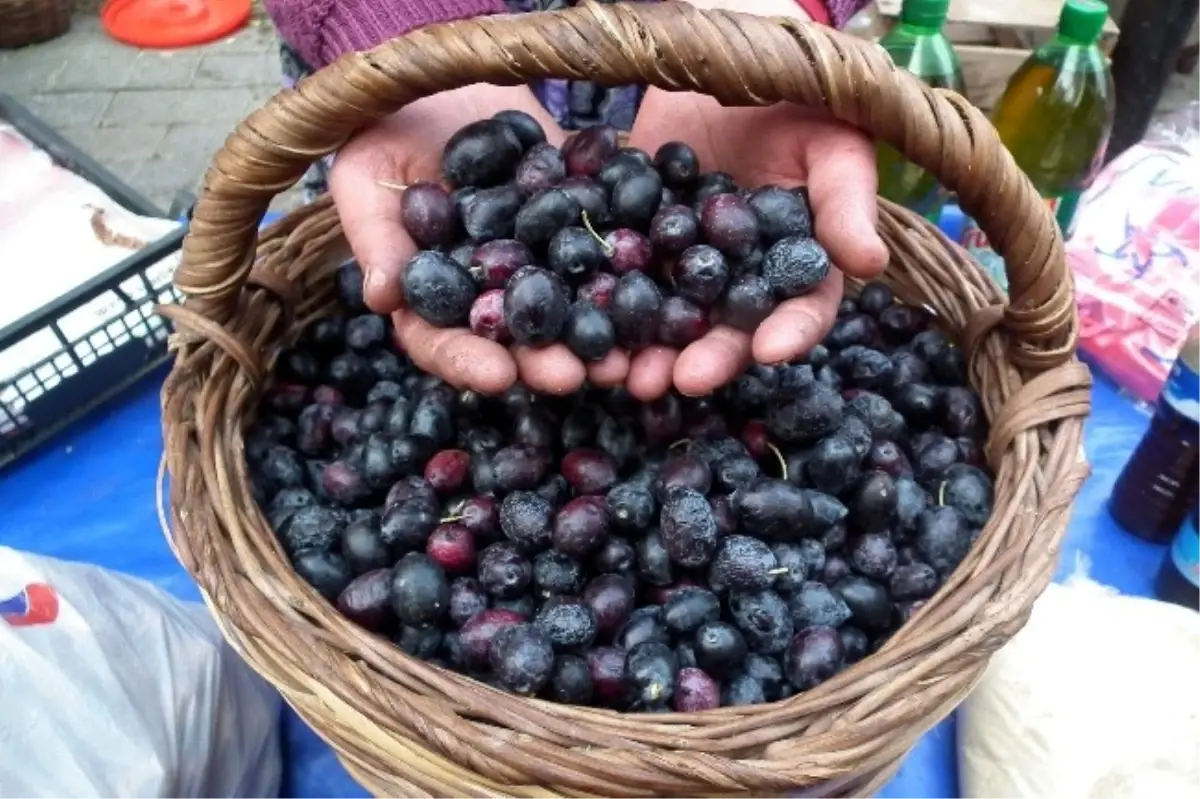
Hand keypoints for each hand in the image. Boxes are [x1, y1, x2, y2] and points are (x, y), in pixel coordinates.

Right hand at [331, 85, 627, 395]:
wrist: (442, 70)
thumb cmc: (383, 125)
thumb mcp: (366, 174)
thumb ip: (377, 236)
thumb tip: (381, 299)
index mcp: (433, 293)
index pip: (443, 342)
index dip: (468, 362)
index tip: (499, 377)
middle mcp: (493, 286)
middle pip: (518, 339)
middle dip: (545, 361)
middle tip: (574, 376)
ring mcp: (542, 256)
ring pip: (572, 307)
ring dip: (599, 336)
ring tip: (627, 359)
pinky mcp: (583, 216)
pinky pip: (612, 248)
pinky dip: (635, 271)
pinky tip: (661, 290)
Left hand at [621, 0, 889, 399]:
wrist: (718, 53)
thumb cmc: (796, 93)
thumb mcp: (830, 138)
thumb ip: (845, 201)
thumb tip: (871, 263)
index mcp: (797, 260)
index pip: (803, 309)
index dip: (789, 333)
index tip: (767, 352)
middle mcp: (740, 274)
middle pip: (728, 330)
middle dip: (707, 359)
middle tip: (682, 380)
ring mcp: (683, 261)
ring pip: (668, 318)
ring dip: (648, 352)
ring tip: (623, 374)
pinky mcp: (634, 240)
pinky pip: (615, 276)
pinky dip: (598, 304)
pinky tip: (579, 325)